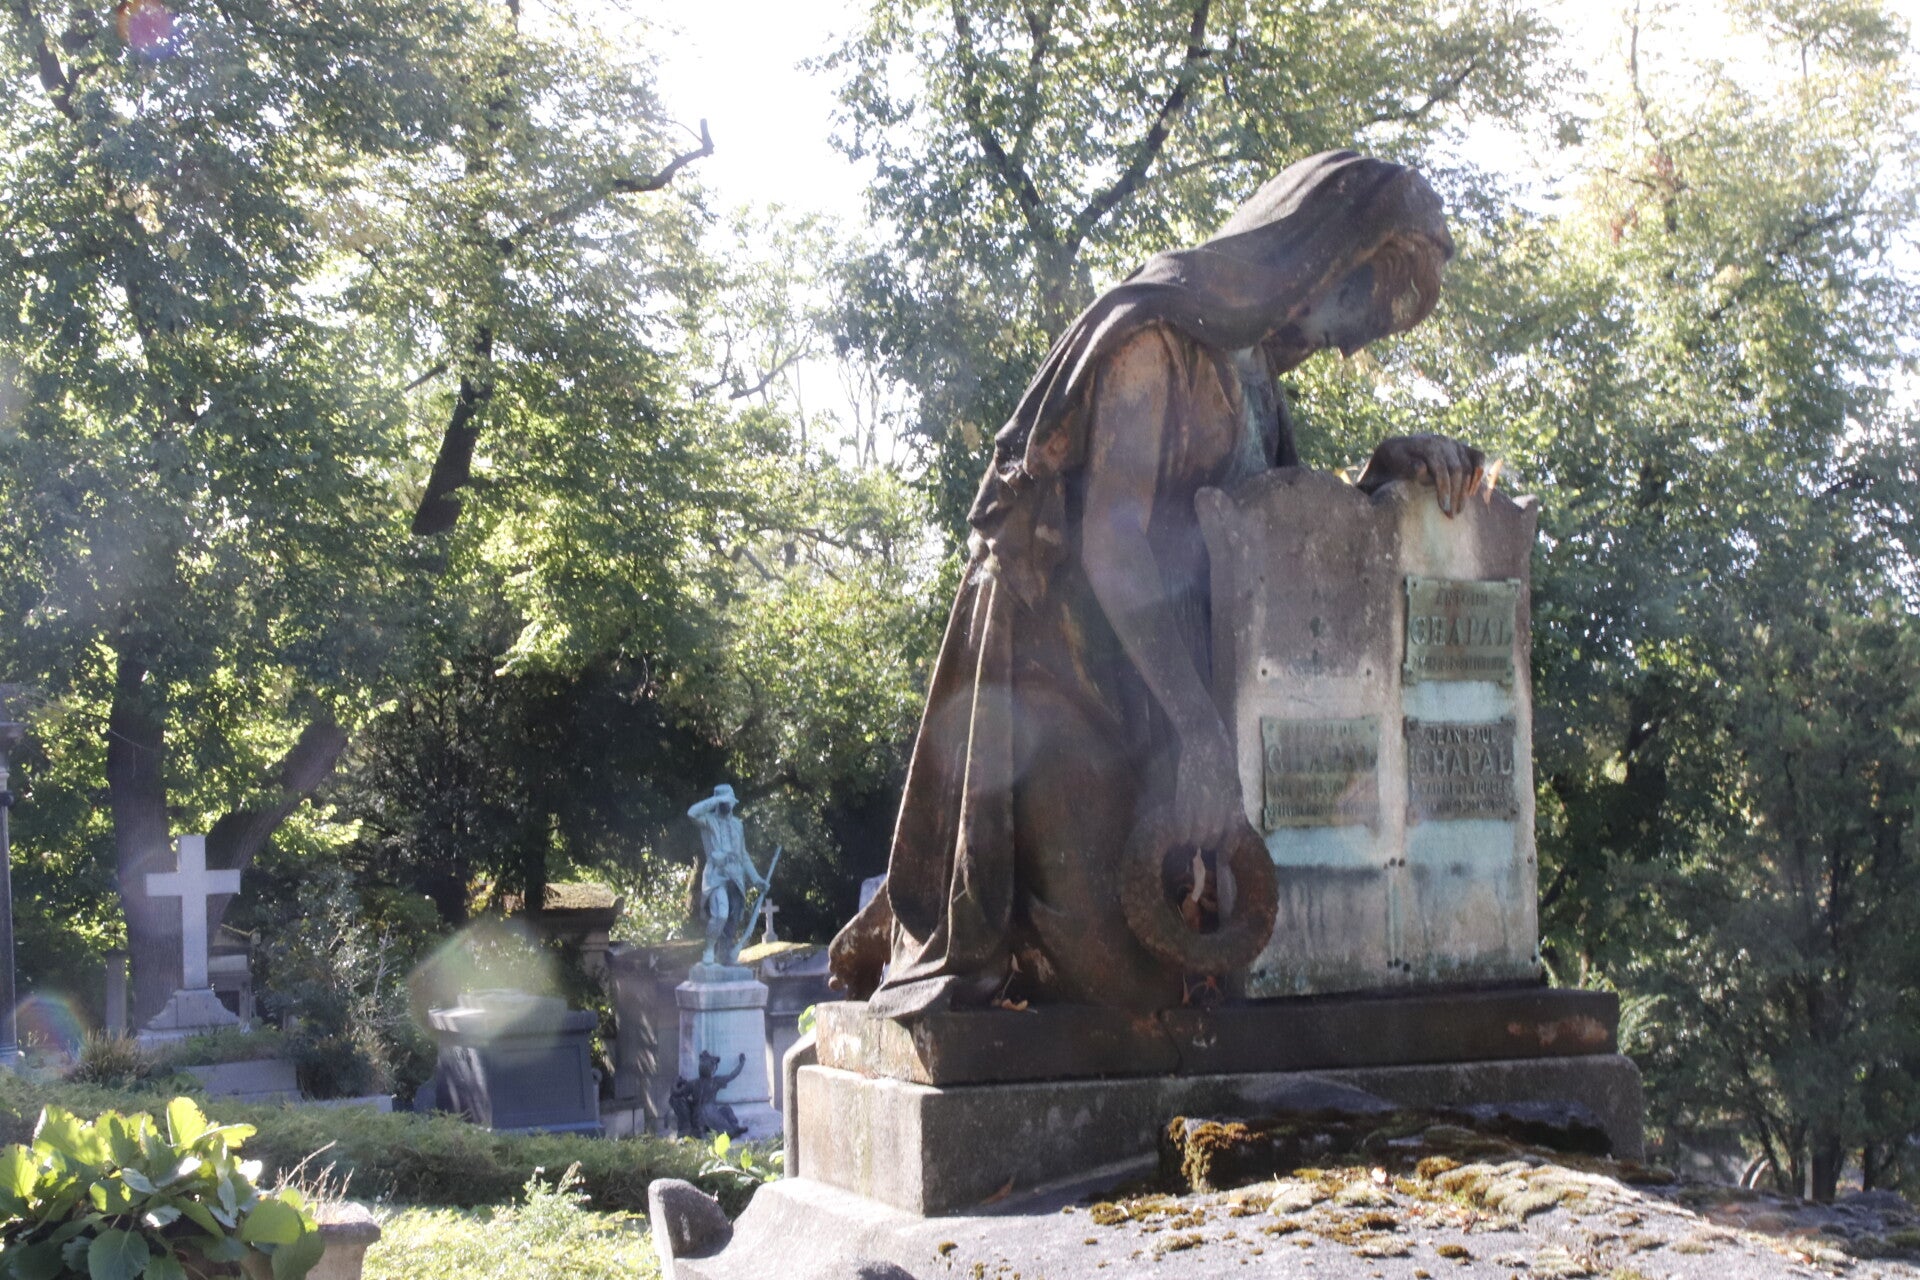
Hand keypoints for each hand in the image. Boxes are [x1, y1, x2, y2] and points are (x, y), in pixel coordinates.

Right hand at [1172, 722, 1244, 849]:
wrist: (1208, 744)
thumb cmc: (1222, 764)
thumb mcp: (1234, 788)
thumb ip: (1232, 809)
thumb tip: (1227, 828)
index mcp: (1235, 809)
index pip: (1232, 840)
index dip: (1226, 852)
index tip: (1221, 860)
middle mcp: (1221, 813)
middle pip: (1211, 840)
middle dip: (1206, 842)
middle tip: (1200, 837)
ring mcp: (1202, 808)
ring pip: (1196, 837)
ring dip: (1192, 839)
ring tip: (1189, 834)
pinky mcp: (1185, 801)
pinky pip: (1182, 826)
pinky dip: (1180, 832)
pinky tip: (1179, 830)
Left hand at [1358, 433, 1486, 515]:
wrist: (1393, 453)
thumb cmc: (1388, 466)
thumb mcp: (1388, 467)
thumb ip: (1403, 467)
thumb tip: (1422, 468)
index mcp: (1422, 444)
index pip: (1440, 467)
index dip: (1444, 489)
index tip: (1443, 509)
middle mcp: (1440, 441)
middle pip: (1457, 469)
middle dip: (1456, 494)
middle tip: (1452, 515)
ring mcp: (1451, 444)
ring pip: (1468, 466)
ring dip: (1466, 490)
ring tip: (1459, 509)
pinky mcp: (1460, 448)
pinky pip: (1477, 457)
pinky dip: (1478, 473)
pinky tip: (1471, 492)